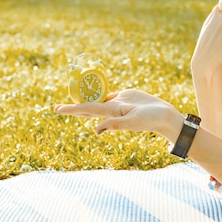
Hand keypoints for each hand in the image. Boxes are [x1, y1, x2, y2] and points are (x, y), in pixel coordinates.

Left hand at [54, 89, 181, 136]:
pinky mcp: (125, 97)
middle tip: (56, 108)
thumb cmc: (151, 120)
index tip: (57, 109)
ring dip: (84, 99)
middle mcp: (112, 109)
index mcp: (111, 113)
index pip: (87, 109)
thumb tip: (96, 130)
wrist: (165, 117)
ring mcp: (118, 103)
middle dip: (73, 107)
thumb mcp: (134, 122)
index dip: (72, 109)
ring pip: (97, 100)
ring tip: (71, 100)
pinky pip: (109, 94)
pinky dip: (99, 92)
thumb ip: (116, 124)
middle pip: (88, 107)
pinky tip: (94, 91)